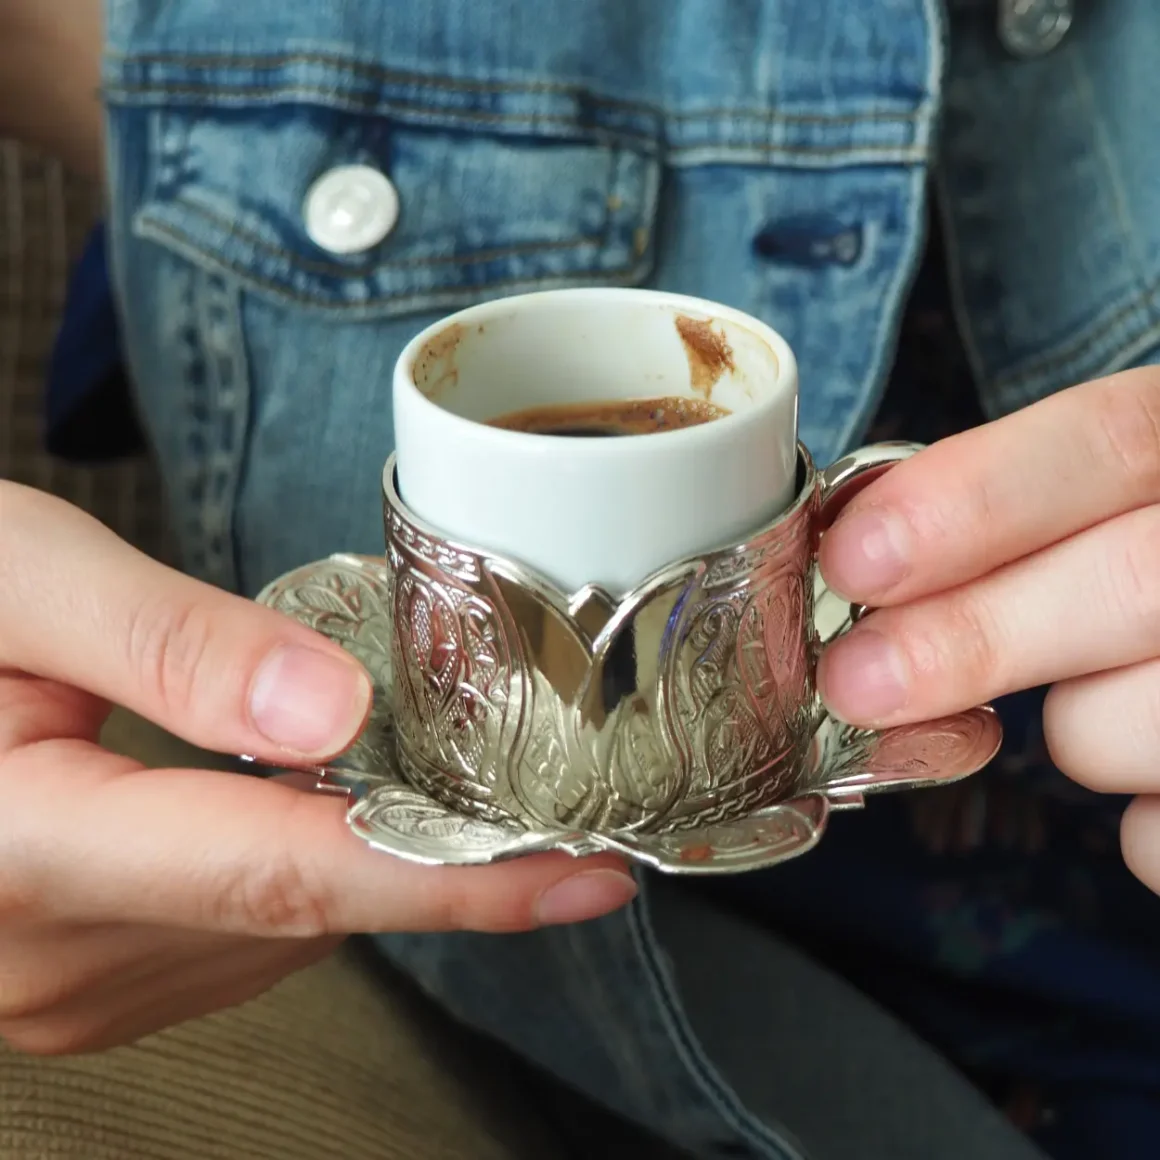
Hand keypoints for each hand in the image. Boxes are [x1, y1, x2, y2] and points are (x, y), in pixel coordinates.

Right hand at [0, 485, 634, 1054]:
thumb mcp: (17, 579)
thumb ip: (171, 648)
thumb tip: (332, 712)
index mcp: (26, 849)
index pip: (293, 873)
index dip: (460, 880)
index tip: (589, 877)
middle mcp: (53, 954)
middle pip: (308, 901)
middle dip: (438, 847)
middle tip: (532, 780)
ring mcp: (65, 987)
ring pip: (285, 924)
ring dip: (364, 847)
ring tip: (406, 763)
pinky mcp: (83, 982)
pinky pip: (242, 934)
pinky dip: (303, 866)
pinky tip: (304, 793)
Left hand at [816, 368, 1159, 892]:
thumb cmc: (1146, 563)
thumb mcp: (1100, 506)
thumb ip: (1007, 518)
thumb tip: (852, 564)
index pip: (1105, 443)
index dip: (970, 500)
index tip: (855, 558)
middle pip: (1128, 581)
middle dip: (972, 637)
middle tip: (857, 681)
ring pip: (1131, 716)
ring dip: (1075, 730)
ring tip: (1092, 702)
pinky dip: (1138, 814)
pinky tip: (1153, 767)